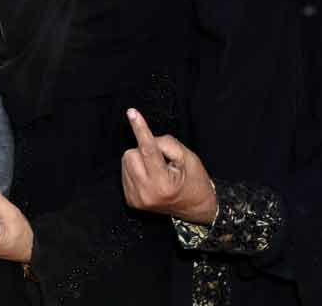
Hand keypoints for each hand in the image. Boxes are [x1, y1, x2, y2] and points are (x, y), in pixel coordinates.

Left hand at [121, 108, 216, 224]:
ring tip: (156, 171)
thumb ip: (167, 144)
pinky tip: (149, 178)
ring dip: (139, 161)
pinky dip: (136, 170)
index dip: (140, 129)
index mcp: (163, 183)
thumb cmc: (194, 180)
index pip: (148, 149)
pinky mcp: (131, 201)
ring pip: (126, 162)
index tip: (131, 113)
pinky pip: (125, 173)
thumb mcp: (188, 157)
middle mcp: (146, 192)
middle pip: (131, 154)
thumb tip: (145, 137)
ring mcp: (137, 199)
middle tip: (161, 160)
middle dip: (143, 151)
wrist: (195, 207)